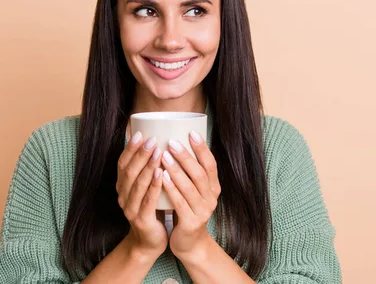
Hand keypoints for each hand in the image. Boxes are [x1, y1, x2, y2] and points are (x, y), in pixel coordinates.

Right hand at [116, 132, 167, 259]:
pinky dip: (155, 185)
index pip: (122, 163)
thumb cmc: (152, 209)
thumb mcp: (146, 188)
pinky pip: (148, 200)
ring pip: (138, 184)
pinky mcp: (141, 219)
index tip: (139, 133)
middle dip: (140, 154)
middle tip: (152, 139)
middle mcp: (123, 196)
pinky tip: (162, 174)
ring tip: (158, 152)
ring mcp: (130, 208)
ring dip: (148, 166)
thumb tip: (156, 142)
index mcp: (122, 186)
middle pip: (129, 171)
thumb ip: (147, 170)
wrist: (150, 241)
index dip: (130, 148)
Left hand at [160, 130, 220, 260]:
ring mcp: (203, 211)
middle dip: (186, 156)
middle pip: (200, 174)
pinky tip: (162, 177)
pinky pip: (180, 203)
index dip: (203, 148)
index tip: (191, 133)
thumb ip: (189, 173)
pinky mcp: (192, 223)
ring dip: (176, 170)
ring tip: (164, 156)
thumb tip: (178, 142)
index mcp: (214, 188)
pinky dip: (171, 189)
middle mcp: (211, 198)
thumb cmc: (187, 210)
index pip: (211, 165)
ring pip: (190, 187)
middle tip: (172, 142)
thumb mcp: (193, 191)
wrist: (189, 243)